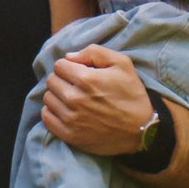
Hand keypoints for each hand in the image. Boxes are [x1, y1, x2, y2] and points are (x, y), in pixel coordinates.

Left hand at [42, 45, 157, 156]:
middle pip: (51, 81)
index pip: (59, 65)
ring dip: (57, 96)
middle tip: (76, 85)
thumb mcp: (122, 64)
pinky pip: (47, 118)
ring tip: (73, 99)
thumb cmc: (132, 94)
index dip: (70, 66)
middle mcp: (74, 99)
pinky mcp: (69, 135)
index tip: (79, 72)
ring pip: (48, 98)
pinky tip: (67, 111)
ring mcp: (70, 119)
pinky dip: (53, 112)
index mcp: (85, 79)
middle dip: (62, 79)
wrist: (141, 129)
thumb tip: (69, 56)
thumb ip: (94, 52)